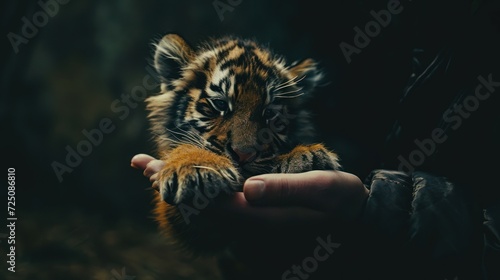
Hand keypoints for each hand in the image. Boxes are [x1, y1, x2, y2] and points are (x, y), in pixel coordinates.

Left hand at [131, 153, 368, 227]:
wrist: (360, 226)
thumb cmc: (344, 204)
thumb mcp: (322, 190)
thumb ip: (284, 190)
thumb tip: (246, 189)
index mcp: (261, 218)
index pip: (205, 201)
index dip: (175, 181)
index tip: (146, 165)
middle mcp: (251, 227)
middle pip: (199, 206)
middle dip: (171, 183)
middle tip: (142, 164)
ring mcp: (254, 227)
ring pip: (208, 208)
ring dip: (185, 188)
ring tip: (158, 170)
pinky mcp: (260, 223)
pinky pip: (223, 209)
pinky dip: (204, 193)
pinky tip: (197, 181)